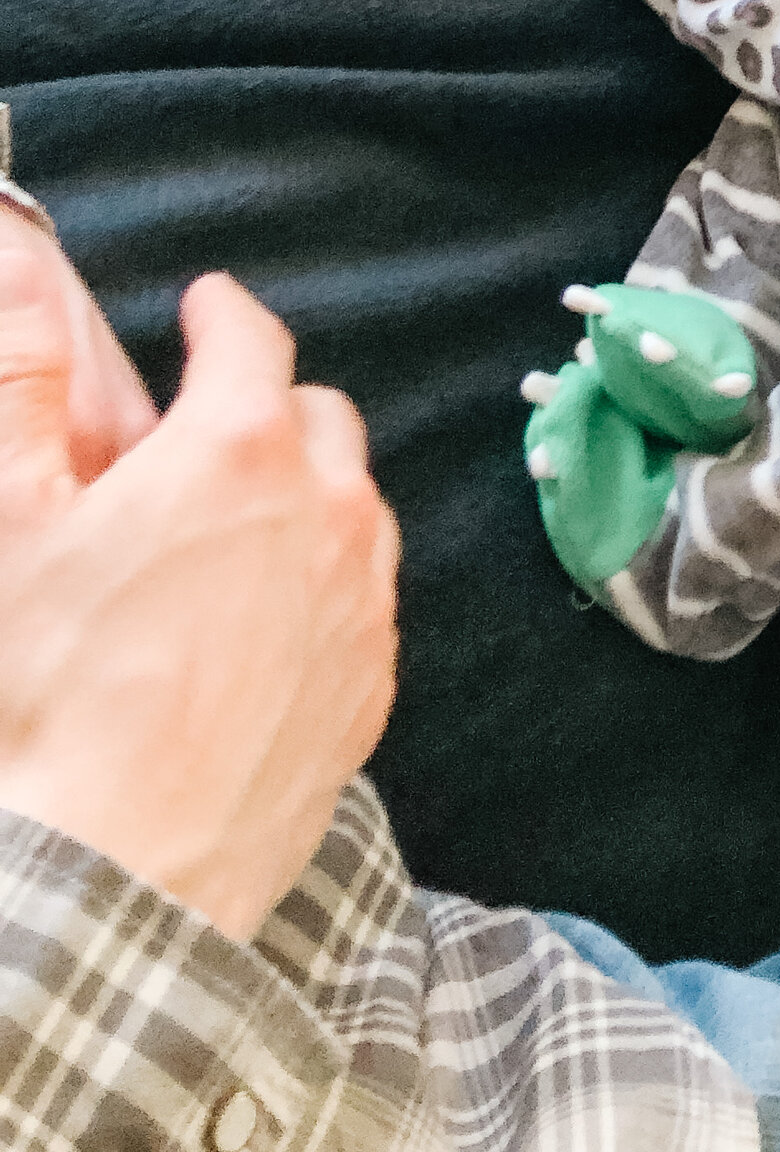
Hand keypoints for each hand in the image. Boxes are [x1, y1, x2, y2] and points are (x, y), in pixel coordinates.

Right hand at [0, 242, 399, 942]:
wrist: (107, 878)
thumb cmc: (45, 701)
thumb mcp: (8, 521)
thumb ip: (23, 382)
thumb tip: (21, 273)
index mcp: (237, 451)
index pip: (250, 336)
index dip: (219, 314)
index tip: (200, 311)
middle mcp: (327, 510)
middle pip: (318, 416)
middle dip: (266, 407)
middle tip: (203, 435)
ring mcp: (361, 601)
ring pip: (355, 503)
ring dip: (307, 493)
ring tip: (236, 526)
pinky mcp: (371, 685)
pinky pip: (365, 598)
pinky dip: (325, 582)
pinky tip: (262, 619)